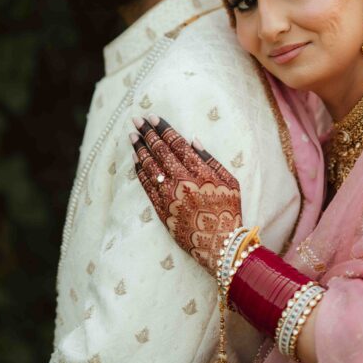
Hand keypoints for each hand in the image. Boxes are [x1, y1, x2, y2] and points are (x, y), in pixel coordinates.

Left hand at [132, 115, 241, 274]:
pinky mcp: (162, 209)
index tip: (153, 117)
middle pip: (160, 152)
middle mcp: (182, 182)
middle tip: (137, 120)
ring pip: (150, 167)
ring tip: (132, 135)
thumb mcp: (229, 182)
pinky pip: (146, 186)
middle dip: (147, 134)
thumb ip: (210, 160)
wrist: (220, 244)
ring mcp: (170, 196)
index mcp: (200, 172)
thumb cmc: (228, 211)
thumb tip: (192, 140)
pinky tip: (135, 159)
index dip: (164, 129)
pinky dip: (139, 171)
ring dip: (139, 149)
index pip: (177, 144)